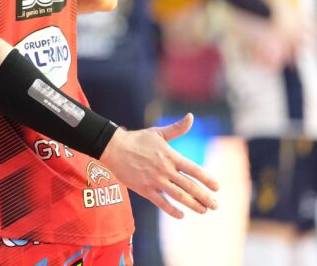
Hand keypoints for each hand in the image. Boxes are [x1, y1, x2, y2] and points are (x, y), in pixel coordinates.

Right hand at [100, 113, 219, 218]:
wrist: (113, 147)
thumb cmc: (137, 139)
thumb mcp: (158, 132)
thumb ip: (177, 128)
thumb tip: (191, 116)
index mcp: (170, 156)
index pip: (195, 170)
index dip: (208, 180)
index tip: (217, 188)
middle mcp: (165, 169)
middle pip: (190, 186)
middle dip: (205, 197)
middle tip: (215, 205)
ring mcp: (154, 180)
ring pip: (178, 196)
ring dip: (193, 205)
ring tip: (203, 211)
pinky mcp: (144, 188)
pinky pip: (160, 202)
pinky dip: (172, 210)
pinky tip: (181, 215)